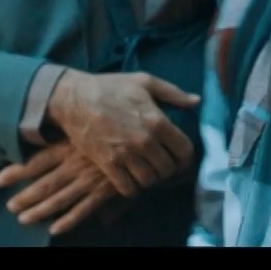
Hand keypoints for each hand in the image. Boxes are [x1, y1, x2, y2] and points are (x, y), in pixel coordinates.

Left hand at [0, 142, 125, 234]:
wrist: (143, 139)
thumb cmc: (113, 131)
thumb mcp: (88, 130)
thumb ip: (68, 140)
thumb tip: (44, 140)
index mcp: (69, 147)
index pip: (37, 161)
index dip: (17, 171)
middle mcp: (75, 164)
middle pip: (45, 184)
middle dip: (25, 196)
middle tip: (9, 206)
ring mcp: (89, 179)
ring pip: (60, 199)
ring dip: (40, 211)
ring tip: (23, 219)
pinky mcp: (103, 192)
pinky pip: (83, 210)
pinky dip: (69, 220)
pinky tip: (55, 229)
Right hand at [44, 70, 197, 195]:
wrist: (74, 98)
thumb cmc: (110, 87)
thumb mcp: (145, 82)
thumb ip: (173, 93)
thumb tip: (196, 102)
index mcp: (157, 121)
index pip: (184, 151)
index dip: (186, 158)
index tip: (180, 159)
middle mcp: (144, 141)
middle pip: (168, 169)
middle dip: (168, 169)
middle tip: (162, 165)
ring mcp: (126, 155)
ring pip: (149, 180)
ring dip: (150, 178)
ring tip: (146, 170)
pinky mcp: (108, 164)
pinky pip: (128, 188)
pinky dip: (132, 187)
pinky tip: (130, 177)